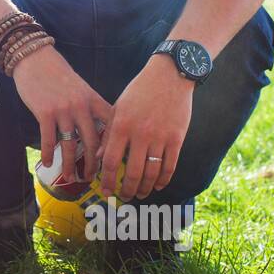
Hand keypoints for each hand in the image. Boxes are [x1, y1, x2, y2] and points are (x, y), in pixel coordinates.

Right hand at [12, 47, 113, 185]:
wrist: (35, 58)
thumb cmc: (57, 73)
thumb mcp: (81, 87)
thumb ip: (90, 106)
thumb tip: (98, 129)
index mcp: (93, 99)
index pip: (111, 126)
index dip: (114, 146)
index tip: (114, 162)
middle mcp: (81, 106)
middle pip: (93, 142)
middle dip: (93, 164)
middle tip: (91, 177)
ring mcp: (63, 110)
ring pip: (71, 145)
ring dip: (70, 164)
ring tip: (69, 177)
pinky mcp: (45, 113)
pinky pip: (49, 139)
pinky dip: (48, 154)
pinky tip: (48, 163)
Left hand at [95, 55, 192, 199]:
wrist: (169, 76)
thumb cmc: (140, 91)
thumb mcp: (118, 108)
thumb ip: (108, 133)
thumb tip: (97, 158)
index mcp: (121, 126)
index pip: (109, 161)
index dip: (107, 180)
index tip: (105, 191)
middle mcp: (140, 134)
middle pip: (131, 172)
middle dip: (126, 190)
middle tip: (124, 197)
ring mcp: (160, 137)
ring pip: (151, 173)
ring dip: (144, 188)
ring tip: (139, 194)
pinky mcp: (177, 138)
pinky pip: (170, 166)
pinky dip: (163, 180)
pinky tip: (158, 185)